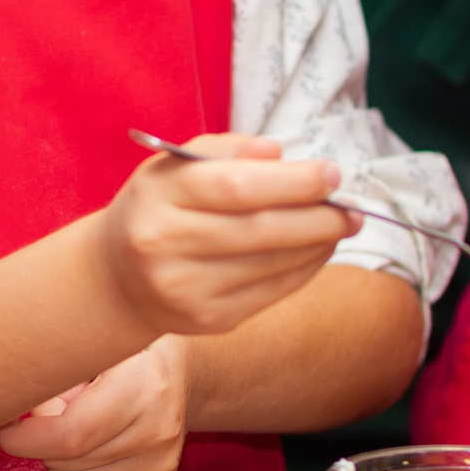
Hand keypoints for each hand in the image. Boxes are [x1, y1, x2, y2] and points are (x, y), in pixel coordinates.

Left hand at [0, 335, 189, 470]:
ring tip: (75, 432)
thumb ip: (56, 380)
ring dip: (58, 467)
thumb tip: (28, 419)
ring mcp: (163, 466)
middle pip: (67, 466)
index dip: (23, 439)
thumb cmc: (124, 354)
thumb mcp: (92, 348)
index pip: (69, 435)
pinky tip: (88, 453)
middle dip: (40, 447)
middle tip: (49, 418)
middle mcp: (159, 431)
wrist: (182, 374)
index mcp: (143, 386)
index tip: (2, 427)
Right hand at [94, 135, 354, 336]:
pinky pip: (270, 293)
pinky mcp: (206, 320)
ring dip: (318, 244)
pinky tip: (319, 250)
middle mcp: (166, 244)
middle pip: (260, 230)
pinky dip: (303, 270)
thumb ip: (225, 150)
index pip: (236, 186)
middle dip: (317, 217)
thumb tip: (278, 153)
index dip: (292, 182)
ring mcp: (185, 289)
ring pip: (271, 265)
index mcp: (159, 195)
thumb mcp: (175, 166)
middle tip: (353, 207)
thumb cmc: (159, 208)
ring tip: (343, 225)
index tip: (332, 174)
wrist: (116, 278)